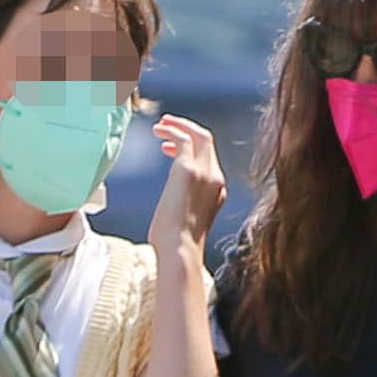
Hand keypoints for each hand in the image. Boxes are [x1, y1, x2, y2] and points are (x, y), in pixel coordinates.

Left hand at [149, 115, 226, 251]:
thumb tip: (172, 206)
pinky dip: (171, 129)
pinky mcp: (188, 169)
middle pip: (207, 141)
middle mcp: (215, 178)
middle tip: (167, 124)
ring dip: (178, 126)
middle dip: (187, 128)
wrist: (180, 252)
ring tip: (160, 125)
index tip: (170, 149)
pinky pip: (183, 138)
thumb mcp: (186, 221)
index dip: (191, 148)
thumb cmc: (177, 246)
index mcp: (217, 191)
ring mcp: (204, 173)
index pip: (209, 158)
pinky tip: (158, 130)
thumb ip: (185, 205)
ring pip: (198, 135)